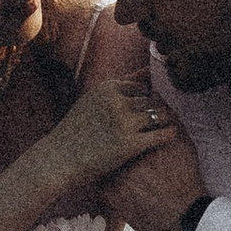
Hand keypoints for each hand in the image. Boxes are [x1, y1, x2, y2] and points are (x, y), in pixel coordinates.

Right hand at [51, 64, 178, 194]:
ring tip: (164, 127)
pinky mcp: (130, 144)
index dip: (145, 99)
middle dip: (157, 109)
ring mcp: (124, 122)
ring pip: (159, 114)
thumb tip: (147, 71)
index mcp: (107, 88)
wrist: (59, 159)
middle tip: (159, 121)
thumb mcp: (92, 100)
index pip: (141, 87)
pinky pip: (161, 134)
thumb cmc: (76, 131)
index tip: (144, 111)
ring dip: (165, 120)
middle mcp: (117, 101)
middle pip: (151, 100)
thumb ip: (119, 86)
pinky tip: (171, 136)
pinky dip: (169, 134)